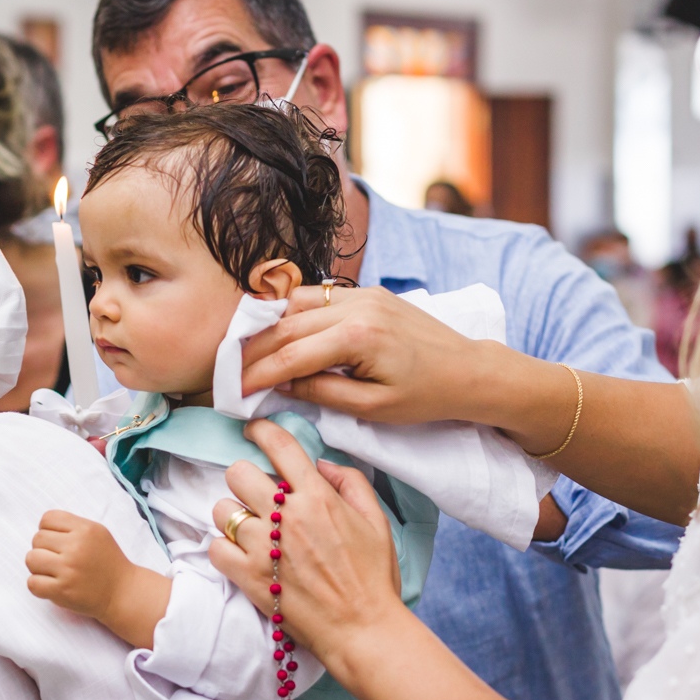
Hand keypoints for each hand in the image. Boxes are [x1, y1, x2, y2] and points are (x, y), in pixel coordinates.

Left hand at [26, 511, 131, 621]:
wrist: (122, 591)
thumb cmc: (106, 561)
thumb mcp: (97, 532)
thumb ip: (72, 525)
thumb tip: (42, 527)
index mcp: (85, 529)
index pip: (48, 518)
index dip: (48, 529)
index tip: (57, 541)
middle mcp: (76, 547)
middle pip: (37, 538)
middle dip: (43, 548)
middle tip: (57, 558)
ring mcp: (68, 569)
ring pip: (31, 559)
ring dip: (38, 566)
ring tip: (52, 571)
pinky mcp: (62, 591)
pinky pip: (32, 583)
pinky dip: (38, 584)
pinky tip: (51, 584)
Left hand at [209, 419, 401, 668]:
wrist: (364, 630)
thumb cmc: (374, 577)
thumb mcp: (376, 520)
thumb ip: (350, 482)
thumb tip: (320, 464)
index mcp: (318, 497)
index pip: (280, 445)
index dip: (260, 430)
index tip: (253, 430)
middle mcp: (287, 517)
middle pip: (238, 472)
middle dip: (244, 479)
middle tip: (256, 496)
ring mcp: (264, 547)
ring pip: (222, 510)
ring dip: (232, 516)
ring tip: (249, 531)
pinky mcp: (249, 578)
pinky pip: (215, 548)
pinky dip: (223, 550)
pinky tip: (241, 557)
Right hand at [240, 286, 492, 424]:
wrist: (470, 370)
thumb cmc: (425, 396)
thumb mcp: (372, 408)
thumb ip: (322, 393)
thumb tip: (281, 383)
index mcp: (358, 337)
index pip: (292, 355)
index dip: (258, 374)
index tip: (235, 390)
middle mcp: (356, 306)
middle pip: (286, 324)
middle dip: (254, 349)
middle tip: (229, 370)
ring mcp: (363, 294)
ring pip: (297, 303)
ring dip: (268, 324)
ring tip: (246, 348)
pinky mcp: (368, 292)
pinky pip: (318, 296)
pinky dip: (292, 310)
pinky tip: (277, 327)